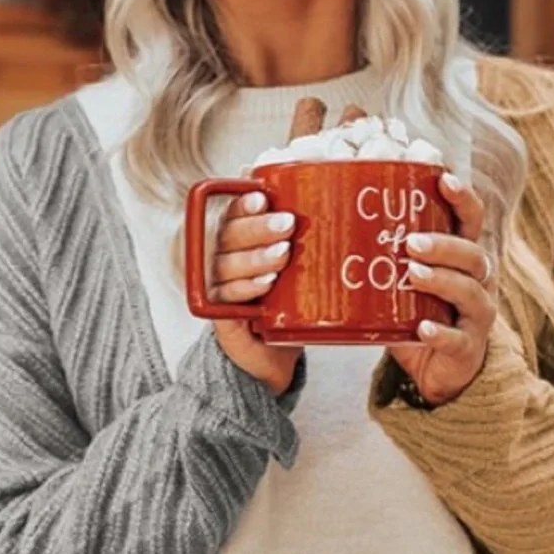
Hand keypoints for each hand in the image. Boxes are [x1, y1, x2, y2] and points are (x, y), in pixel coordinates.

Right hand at [210, 190, 302, 396]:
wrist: (277, 355)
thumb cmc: (291, 303)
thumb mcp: (302, 266)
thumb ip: (304, 238)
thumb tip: (332, 197)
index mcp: (240, 242)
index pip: (234, 214)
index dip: (244, 204)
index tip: (264, 197)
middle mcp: (225, 261)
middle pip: (229, 235)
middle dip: (258, 228)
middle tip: (288, 226)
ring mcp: (221, 288)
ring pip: (227, 263)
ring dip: (256, 256)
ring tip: (283, 254)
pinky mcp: (222, 316)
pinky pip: (226, 298)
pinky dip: (245, 288)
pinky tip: (266, 284)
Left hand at [388, 173, 496, 405]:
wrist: (437, 371)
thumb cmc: (417, 318)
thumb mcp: (399, 285)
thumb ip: (379, 260)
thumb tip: (326, 225)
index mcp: (461, 259)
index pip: (471, 220)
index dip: (462, 198)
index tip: (442, 179)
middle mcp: (477, 282)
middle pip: (471, 254)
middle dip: (443, 244)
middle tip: (409, 242)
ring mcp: (475, 316)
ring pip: (469, 291)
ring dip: (441, 280)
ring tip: (412, 275)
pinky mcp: (467, 348)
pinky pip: (457, 338)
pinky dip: (441, 333)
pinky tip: (423, 329)